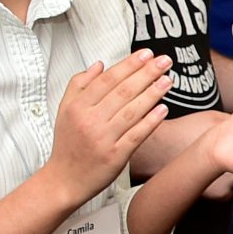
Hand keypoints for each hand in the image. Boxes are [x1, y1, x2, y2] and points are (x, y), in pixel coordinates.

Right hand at [45, 53, 172, 206]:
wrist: (64, 180)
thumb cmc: (68, 144)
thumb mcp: (64, 111)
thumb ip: (79, 85)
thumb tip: (99, 65)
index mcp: (78, 107)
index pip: (107, 80)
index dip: (128, 65)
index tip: (146, 54)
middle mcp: (90, 121)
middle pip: (122, 91)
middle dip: (146, 73)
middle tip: (164, 61)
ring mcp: (103, 139)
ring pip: (132, 111)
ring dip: (153, 93)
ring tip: (168, 80)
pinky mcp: (116, 156)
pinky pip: (137, 134)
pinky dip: (151, 121)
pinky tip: (163, 108)